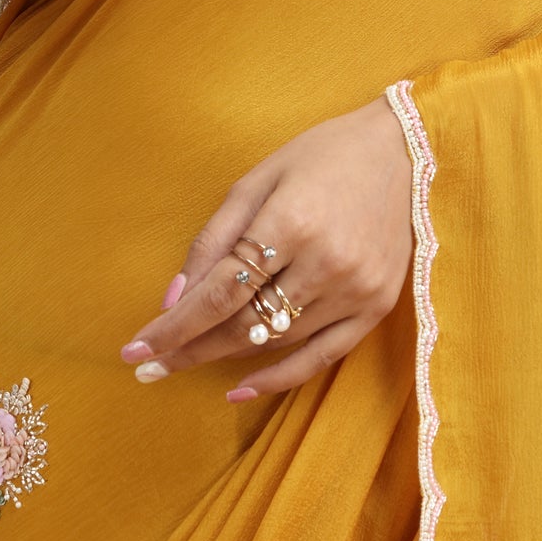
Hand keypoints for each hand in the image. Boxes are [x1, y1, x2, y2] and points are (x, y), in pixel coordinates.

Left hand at [120, 100, 415, 402]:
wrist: (407, 152)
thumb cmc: (322, 156)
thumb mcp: (258, 179)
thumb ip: (214, 239)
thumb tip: (174, 299)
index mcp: (292, 222)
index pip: (218, 292)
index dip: (172, 327)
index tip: (135, 352)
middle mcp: (325, 263)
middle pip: (242, 324)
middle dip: (189, 349)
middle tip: (148, 368)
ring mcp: (355, 290)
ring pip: (275, 341)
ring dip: (224, 357)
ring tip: (185, 362)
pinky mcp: (377, 307)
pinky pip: (321, 357)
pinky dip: (279, 377)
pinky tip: (240, 388)